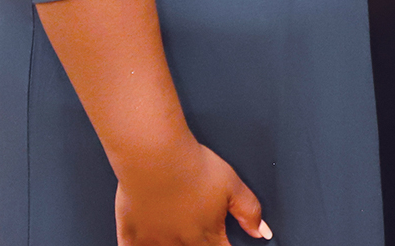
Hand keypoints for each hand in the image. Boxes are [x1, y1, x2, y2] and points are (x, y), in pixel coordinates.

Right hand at [114, 138, 272, 244]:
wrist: (157, 157)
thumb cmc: (194, 167)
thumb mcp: (233, 185)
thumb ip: (249, 211)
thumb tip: (262, 232)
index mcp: (206, 234)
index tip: (223, 243)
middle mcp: (181, 243)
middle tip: (199, 236)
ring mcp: (155, 242)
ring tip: (176, 238)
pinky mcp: (132, 235)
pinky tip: (147, 243)